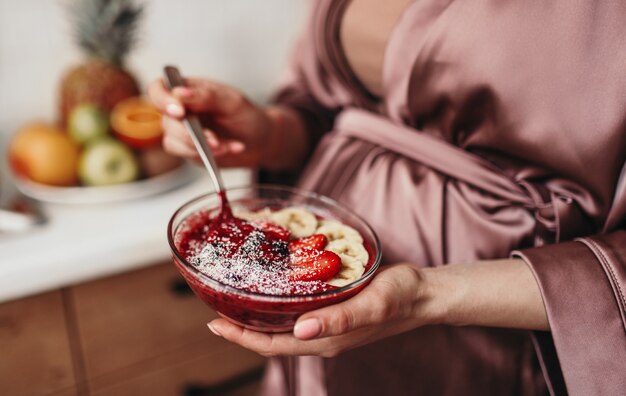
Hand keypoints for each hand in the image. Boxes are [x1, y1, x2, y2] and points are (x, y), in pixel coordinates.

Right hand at [149, 77, 290, 167]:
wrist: (261, 141)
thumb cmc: (247, 115)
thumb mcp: (232, 101)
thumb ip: (206, 96)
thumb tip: (179, 93)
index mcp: (188, 90)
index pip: (158, 89)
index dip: (162, 100)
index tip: (180, 112)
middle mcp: (180, 110)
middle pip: (166, 121)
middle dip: (189, 134)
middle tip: (213, 140)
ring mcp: (183, 133)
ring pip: (174, 142)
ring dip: (200, 147)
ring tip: (226, 145)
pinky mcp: (189, 151)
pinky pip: (189, 155)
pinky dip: (209, 155)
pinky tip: (230, 149)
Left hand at [205, 258, 547, 357]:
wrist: (421, 293)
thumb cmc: (399, 297)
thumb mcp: (372, 304)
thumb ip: (340, 319)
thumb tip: (301, 329)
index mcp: (324, 339)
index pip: (270, 345)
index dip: (239, 337)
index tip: (212, 322)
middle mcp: (320, 335)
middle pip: (268, 338)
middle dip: (238, 327)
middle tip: (213, 305)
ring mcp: (326, 325)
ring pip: (279, 326)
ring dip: (254, 316)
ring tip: (233, 297)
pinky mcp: (332, 311)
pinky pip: (295, 313)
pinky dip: (275, 305)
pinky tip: (270, 288)